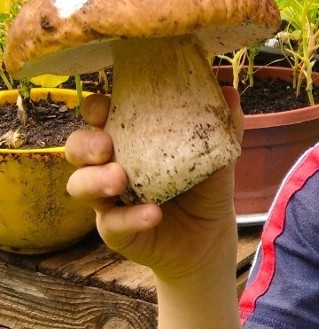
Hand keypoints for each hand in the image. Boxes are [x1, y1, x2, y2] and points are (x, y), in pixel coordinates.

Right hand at [65, 87, 241, 278]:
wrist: (211, 236)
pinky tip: (153, 213)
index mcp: (128, 139)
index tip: (103, 108)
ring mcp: (109, 199)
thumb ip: (222, 127)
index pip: (99, 117)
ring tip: (120, 180)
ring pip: (80, 185)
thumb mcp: (217, 157)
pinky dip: (131, 217)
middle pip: (77, 148)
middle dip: (85, 143)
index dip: (95, 109)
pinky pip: (112, 223)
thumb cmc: (205, 188)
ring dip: (95, 180)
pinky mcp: (116, 230)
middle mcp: (110, 165)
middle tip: (105, 145)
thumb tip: (231, 92)